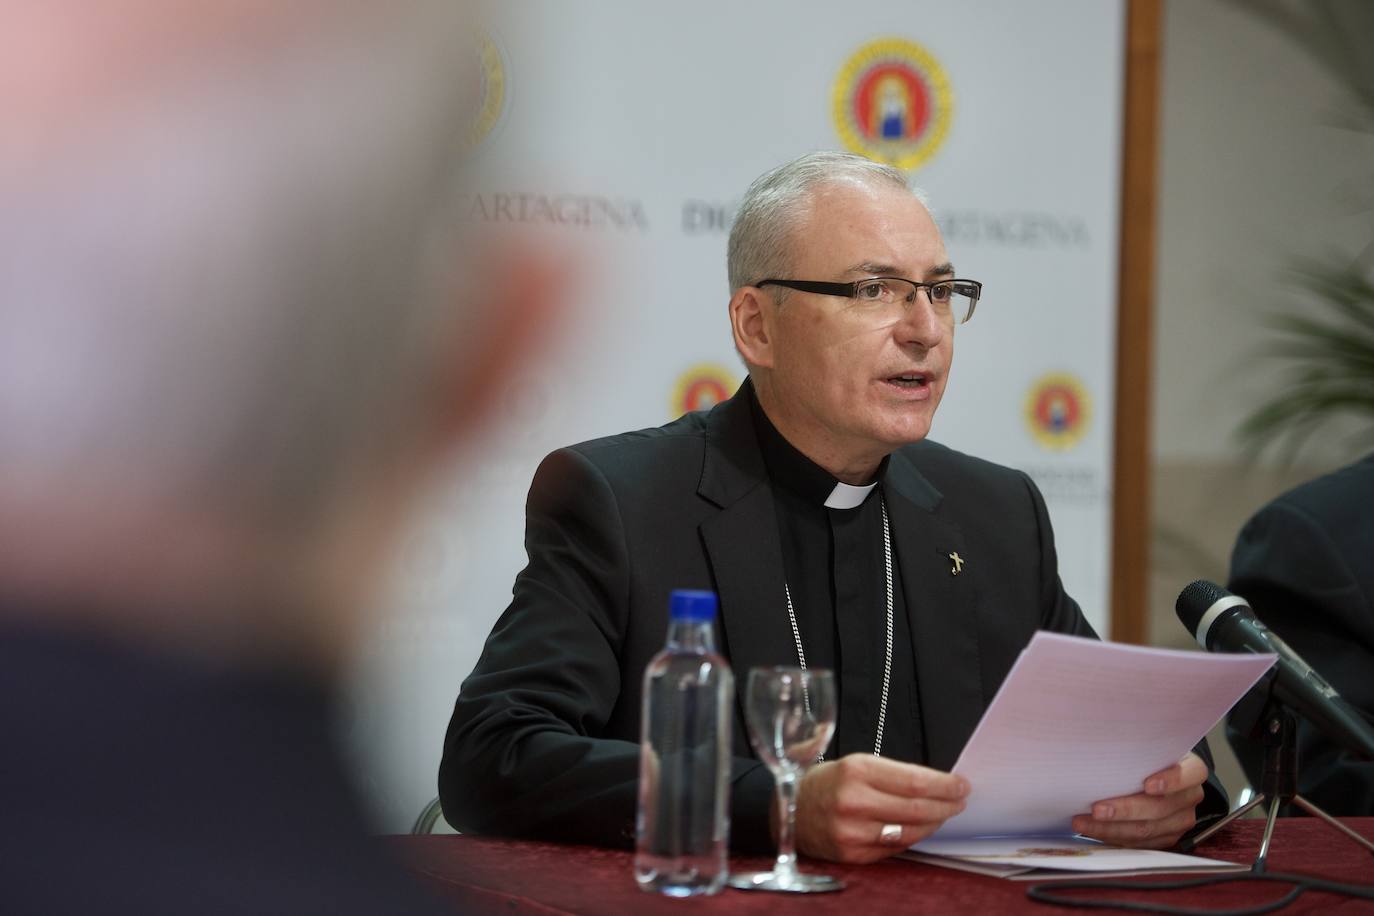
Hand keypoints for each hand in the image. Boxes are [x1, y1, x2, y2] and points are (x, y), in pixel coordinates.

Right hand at [792, 753, 968, 862]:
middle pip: (918, 808)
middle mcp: (854, 801)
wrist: (788, 808)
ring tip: (943, 813)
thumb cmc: (826, 782)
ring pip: (910, 831)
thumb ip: (892, 773)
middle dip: (946, 804)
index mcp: (857, 770)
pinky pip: (894, 848)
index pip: (916, 781)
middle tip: (960, 800)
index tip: (961, 785)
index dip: (945, 785)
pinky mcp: (852, 854)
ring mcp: (852, 831)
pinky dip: (912, 838)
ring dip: (933, 823)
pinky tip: (920, 828)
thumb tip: (935, 783)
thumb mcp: (854, 763)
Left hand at [1072, 752, 1207, 848]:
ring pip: (1146, 830)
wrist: (1161, 775)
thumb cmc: (1150, 756)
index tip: (1147, 785)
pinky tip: (1093, 830)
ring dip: (1111, 828)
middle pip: (1159, 808)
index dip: (1170, 781)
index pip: (1189, 775)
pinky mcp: (1166, 837)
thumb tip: (1100, 743)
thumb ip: (1135, 748)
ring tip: (1084, 822)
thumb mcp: (1149, 746)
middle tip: (1097, 809)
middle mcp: (1190, 797)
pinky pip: (1140, 843)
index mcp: (1193, 770)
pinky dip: (1113, 837)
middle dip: (1125, 810)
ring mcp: (1180, 820)